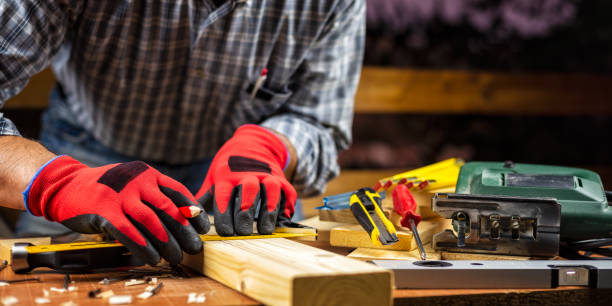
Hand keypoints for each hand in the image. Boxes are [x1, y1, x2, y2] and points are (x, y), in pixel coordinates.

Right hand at [24, 156, 209, 264]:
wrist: (66, 184)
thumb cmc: (107, 188)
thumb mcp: (133, 182)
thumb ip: (154, 195)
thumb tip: (184, 218)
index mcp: (148, 174)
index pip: (178, 192)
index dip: (192, 211)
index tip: (202, 228)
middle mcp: (137, 182)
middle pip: (167, 209)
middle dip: (183, 230)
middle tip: (194, 247)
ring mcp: (121, 195)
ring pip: (150, 222)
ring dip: (166, 242)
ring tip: (175, 257)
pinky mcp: (104, 211)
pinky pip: (128, 232)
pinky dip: (142, 246)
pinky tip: (152, 258)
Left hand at [196, 125, 296, 235]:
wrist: (254, 144)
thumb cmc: (229, 168)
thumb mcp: (213, 178)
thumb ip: (204, 199)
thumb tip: (187, 219)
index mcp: (227, 175)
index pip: (225, 195)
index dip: (225, 215)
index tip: (225, 233)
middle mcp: (248, 173)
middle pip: (248, 192)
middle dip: (245, 214)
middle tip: (242, 233)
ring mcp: (268, 175)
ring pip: (271, 191)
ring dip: (268, 210)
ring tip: (265, 230)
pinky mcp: (283, 179)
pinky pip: (287, 193)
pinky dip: (286, 207)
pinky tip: (282, 221)